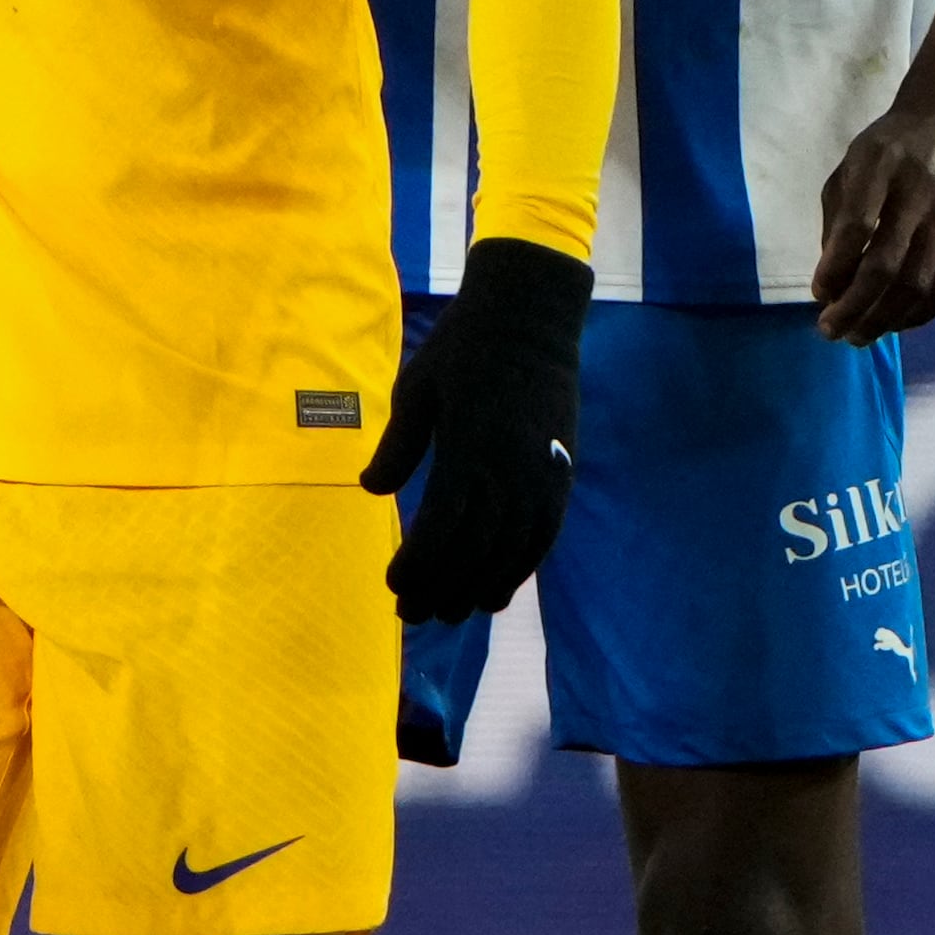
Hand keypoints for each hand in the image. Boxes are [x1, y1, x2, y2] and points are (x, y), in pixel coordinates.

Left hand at [365, 235, 589, 625]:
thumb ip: (398, 445)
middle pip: (474, 553)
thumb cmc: (462, 349)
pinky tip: (499, 590)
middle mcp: (509, 472)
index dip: (417, 568)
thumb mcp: (416, 388)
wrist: (531, 319)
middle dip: (440, 590)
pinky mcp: (562, 474)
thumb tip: (372, 490)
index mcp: (467, 450)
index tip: (394, 585)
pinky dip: (520, 570)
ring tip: (452, 612)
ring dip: (480, 590)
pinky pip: (543, 537)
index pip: (441, 531)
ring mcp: (541, 476)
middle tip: (412, 615)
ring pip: (512, 555)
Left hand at [811, 81, 934, 343]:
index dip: (834, 268)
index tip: (818, 295)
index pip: (855, 226)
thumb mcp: (854, 164)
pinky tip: (898, 323)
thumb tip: (829, 283)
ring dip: (885, 320)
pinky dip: (921, 313)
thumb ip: (838, 218)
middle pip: (886, 265)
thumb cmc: (894, 147)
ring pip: (919, 284)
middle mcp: (921, 187)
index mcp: (880, 163)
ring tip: (860, 336)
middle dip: (854, 308)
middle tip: (831, 331)